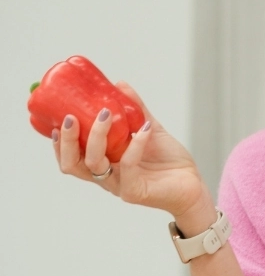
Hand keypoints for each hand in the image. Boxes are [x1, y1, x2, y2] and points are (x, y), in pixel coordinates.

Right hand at [53, 82, 207, 218]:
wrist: (193, 184)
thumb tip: (119, 84)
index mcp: (103, 163)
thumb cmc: (168, 160)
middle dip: (67, 140)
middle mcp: (106, 177)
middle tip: (71, 117)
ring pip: (94, 164)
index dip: (59, 142)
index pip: (70, 157)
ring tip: (106, 113)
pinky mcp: (134, 191)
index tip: (59, 118)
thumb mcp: (148, 129)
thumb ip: (134, 110)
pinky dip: (135, 143)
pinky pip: (127, 164)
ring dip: (96, 135)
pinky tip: (145, 128)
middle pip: (72, 164)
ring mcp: (119, 185)